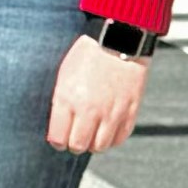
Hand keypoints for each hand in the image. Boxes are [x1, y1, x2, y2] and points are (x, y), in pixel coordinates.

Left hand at [47, 34, 150, 153]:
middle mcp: (90, 109)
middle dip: (74, 145)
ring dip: (94, 144)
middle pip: (78, 146)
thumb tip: (57, 127)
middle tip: (75, 138)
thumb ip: (60, 103)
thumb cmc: (87, 56)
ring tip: (91, 134)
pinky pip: (120, 138)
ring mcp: (111, 112)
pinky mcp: (130, 111)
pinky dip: (112, 139)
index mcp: (68, 99)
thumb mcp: (63, 76)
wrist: (119, 41)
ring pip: (100, 146)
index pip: (58, 138)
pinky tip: (107, 130)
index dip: (57, 142)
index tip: (58, 139)